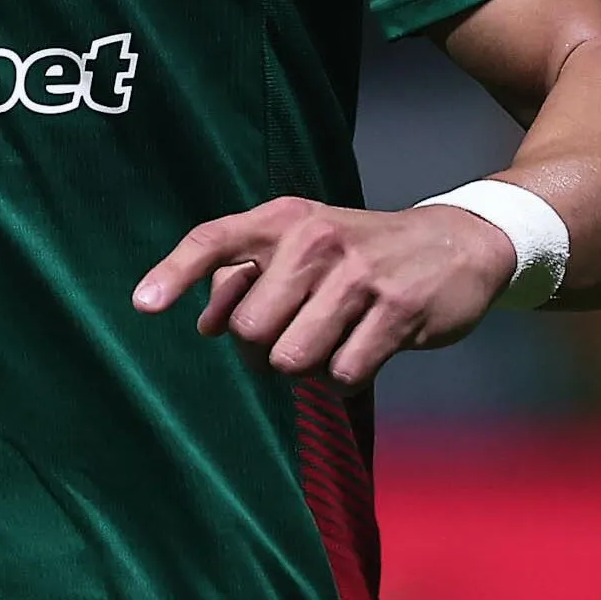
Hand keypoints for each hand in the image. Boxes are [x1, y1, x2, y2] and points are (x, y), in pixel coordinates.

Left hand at [130, 195, 520, 389]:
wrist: (457, 243)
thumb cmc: (359, 253)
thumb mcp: (301, 245)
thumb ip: (246, 277)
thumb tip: (205, 326)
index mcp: (282, 219)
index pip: (213, 241)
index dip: (173, 274)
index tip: (142, 306)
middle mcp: (315, 240)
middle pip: (250, 330)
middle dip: (261, 352)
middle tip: (289, 341)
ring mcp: (358, 275)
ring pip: (292, 359)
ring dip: (304, 370)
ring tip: (327, 347)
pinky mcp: (397, 311)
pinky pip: (342, 375)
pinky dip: (343, 380)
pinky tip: (359, 356)